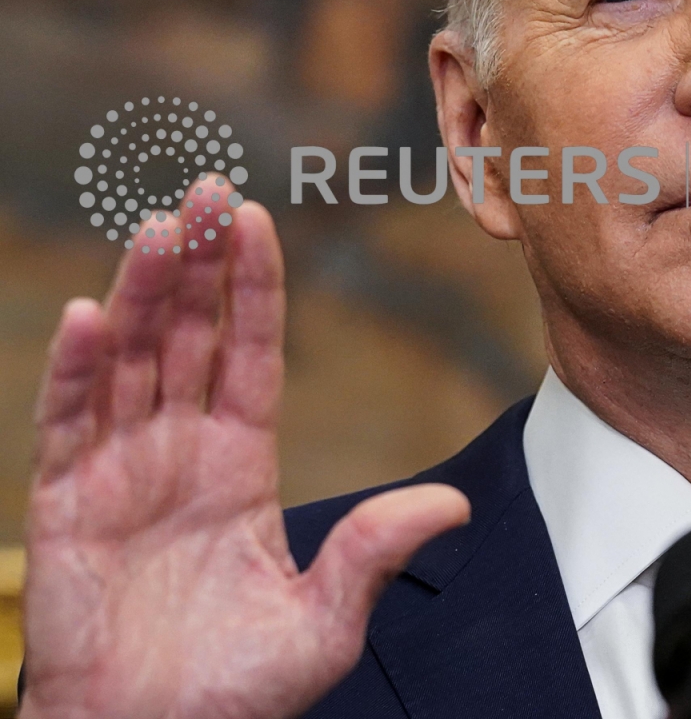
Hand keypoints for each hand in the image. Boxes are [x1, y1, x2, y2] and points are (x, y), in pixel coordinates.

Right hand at [20, 179, 468, 718]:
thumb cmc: (232, 692)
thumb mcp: (323, 622)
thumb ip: (374, 553)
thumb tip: (452, 508)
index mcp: (241, 460)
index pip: (249, 351)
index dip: (251, 286)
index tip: (256, 220)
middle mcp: (181, 448)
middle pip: (189, 335)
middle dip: (198, 264)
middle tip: (208, 192)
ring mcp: (122, 468)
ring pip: (131, 358)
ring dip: (141, 292)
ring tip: (158, 228)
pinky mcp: (66, 503)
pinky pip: (66, 422)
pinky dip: (73, 369)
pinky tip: (88, 315)